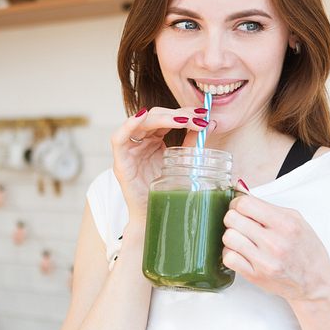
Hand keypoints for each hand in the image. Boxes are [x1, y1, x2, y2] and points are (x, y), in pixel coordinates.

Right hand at [111, 106, 215, 220]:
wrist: (154, 216)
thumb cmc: (167, 192)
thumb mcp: (183, 163)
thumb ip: (192, 144)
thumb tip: (211, 124)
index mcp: (155, 140)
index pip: (168, 118)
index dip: (185, 113)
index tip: (203, 115)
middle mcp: (141, 142)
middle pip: (156, 116)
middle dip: (177, 114)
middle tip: (198, 117)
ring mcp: (130, 150)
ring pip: (141, 122)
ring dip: (162, 117)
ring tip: (182, 120)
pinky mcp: (121, 162)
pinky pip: (118, 138)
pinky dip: (128, 125)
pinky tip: (142, 117)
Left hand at [221, 192, 329, 301]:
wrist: (315, 282)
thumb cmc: (307, 250)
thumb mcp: (296, 220)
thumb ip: (268, 207)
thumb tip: (241, 191)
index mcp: (286, 224)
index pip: (245, 204)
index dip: (238, 204)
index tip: (241, 208)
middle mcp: (274, 242)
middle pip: (232, 219)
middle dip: (234, 218)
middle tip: (241, 223)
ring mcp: (264, 261)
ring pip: (228, 237)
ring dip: (232, 236)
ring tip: (243, 239)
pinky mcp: (255, 276)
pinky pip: (229, 258)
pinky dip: (231, 253)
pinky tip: (241, 252)